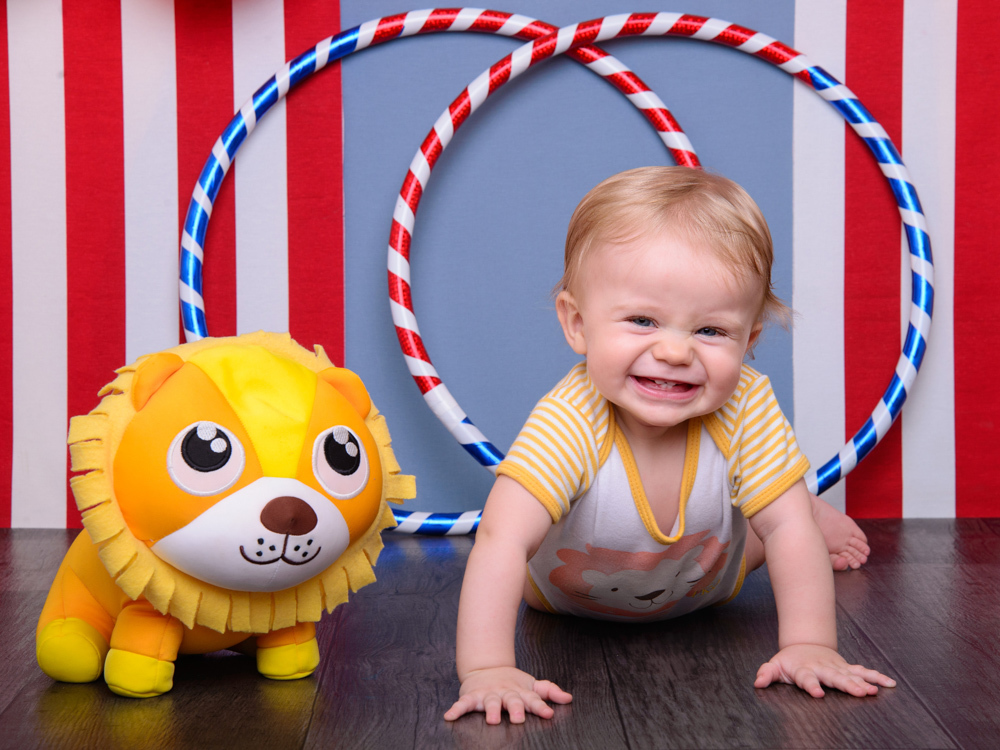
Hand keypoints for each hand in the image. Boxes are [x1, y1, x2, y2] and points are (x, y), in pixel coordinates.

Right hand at [444, 666, 571, 723]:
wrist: (486, 668)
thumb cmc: (512, 683)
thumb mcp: (531, 685)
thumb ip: (549, 691)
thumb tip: (569, 698)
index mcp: (520, 692)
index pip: (533, 700)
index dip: (541, 706)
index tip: (548, 713)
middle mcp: (505, 693)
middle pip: (512, 701)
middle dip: (515, 709)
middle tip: (518, 719)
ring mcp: (489, 694)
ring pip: (490, 702)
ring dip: (491, 710)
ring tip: (492, 719)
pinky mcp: (472, 696)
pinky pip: (464, 703)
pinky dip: (456, 709)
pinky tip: (450, 716)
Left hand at [755, 644, 895, 697]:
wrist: (805, 644)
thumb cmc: (789, 660)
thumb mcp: (775, 666)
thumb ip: (766, 673)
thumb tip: (757, 682)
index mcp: (804, 670)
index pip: (807, 678)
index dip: (812, 685)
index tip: (818, 693)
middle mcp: (823, 668)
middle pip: (835, 677)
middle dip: (846, 685)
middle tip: (859, 693)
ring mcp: (836, 667)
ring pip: (851, 674)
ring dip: (863, 682)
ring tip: (874, 691)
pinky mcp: (846, 667)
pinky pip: (863, 671)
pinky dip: (876, 676)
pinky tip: (889, 683)